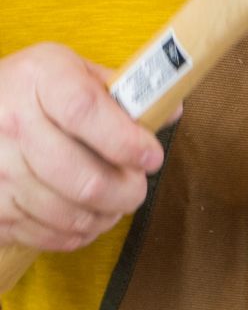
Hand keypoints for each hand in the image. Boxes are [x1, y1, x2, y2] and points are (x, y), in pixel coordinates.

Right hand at [0, 43, 167, 251]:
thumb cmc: (35, 96)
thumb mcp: (71, 73)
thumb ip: (120, 92)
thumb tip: (169, 108)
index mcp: (39, 80)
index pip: (85, 111)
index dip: (126, 141)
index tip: (151, 156)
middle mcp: (12, 123)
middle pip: (86, 180)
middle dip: (127, 191)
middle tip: (135, 186)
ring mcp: (0, 170)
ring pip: (73, 215)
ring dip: (106, 215)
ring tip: (112, 201)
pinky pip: (53, 236)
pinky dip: (81, 232)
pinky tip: (85, 213)